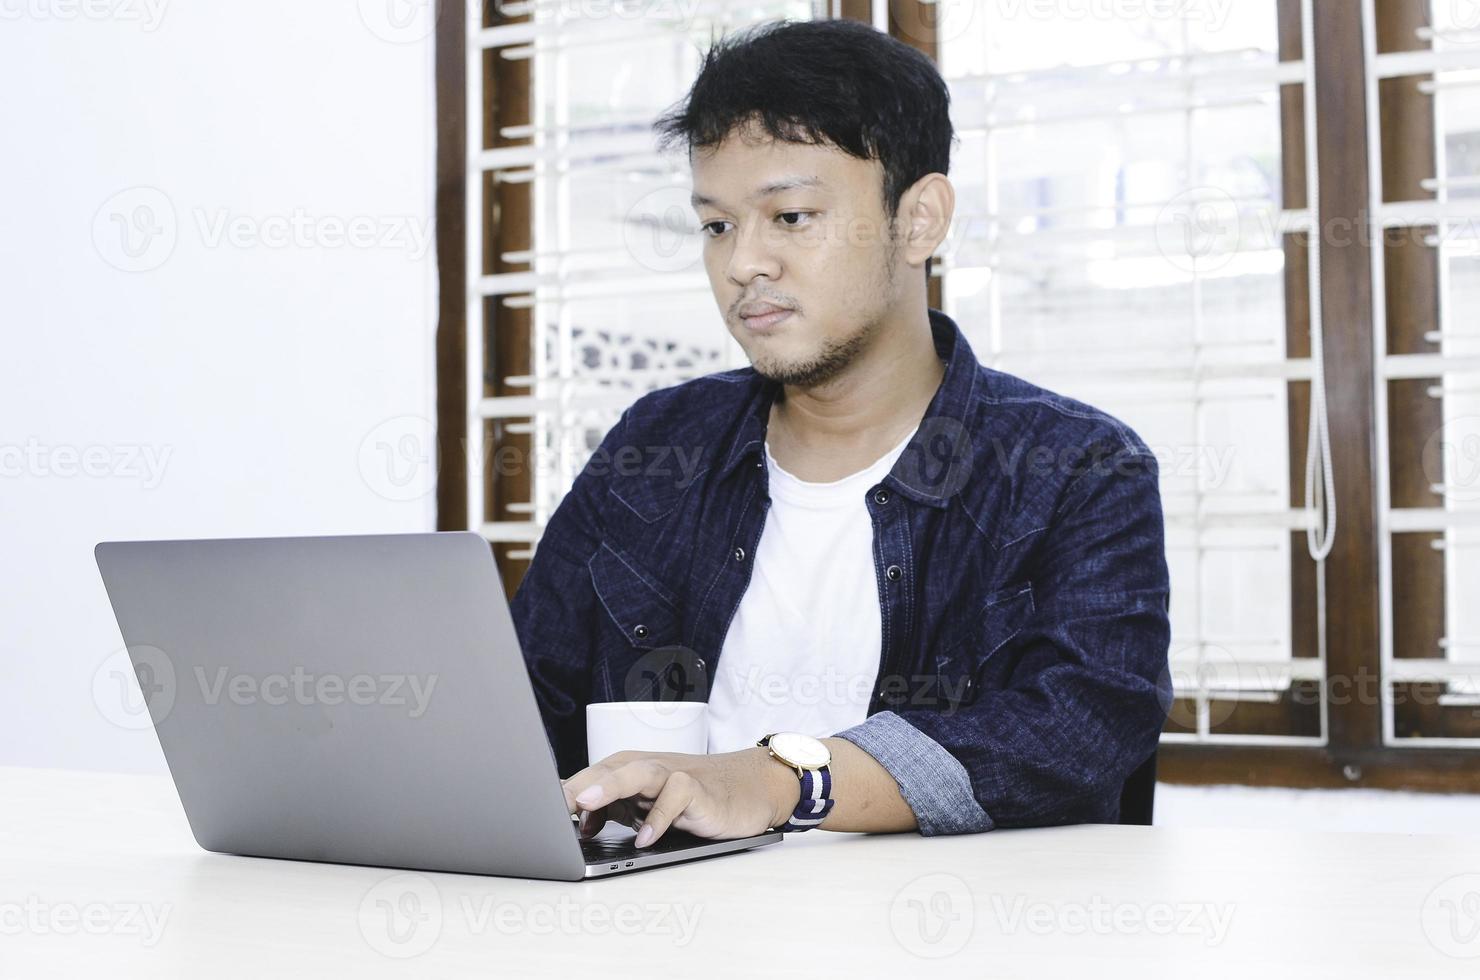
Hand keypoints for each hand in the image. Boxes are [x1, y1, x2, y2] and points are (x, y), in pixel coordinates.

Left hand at [561, 747, 797, 847]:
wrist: (745, 788)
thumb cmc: (690, 796)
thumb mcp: (644, 805)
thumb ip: (610, 811)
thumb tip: (576, 825)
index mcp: (626, 769)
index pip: (588, 778)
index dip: (561, 795)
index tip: (531, 812)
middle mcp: (645, 768)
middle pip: (607, 770)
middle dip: (578, 786)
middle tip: (550, 804)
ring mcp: (672, 775)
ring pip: (638, 773)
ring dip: (610, 786)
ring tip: (586, 803)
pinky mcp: (697, 789)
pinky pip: (676, 798)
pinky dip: (659, 817)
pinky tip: (645, 837)